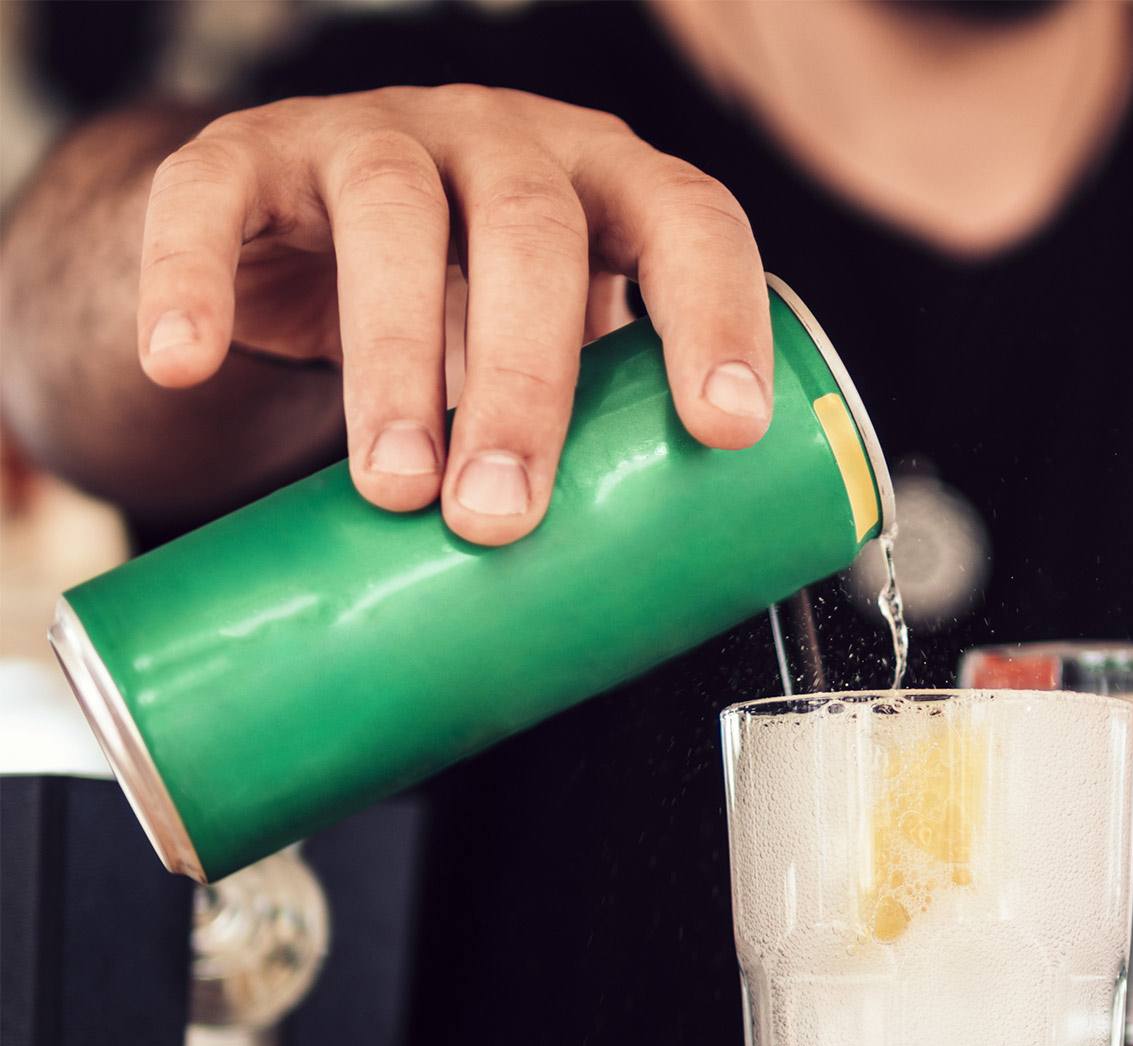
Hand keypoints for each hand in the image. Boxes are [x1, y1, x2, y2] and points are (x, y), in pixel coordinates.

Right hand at [136, 86, 770, 545]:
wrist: (300, 249)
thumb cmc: (465, 324)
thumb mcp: (550, 364)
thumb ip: (591, 438)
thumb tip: (633, 605)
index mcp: (610, 192)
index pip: (691, 227)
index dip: (717, 319)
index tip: (725, 430)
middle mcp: (506, 142)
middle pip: (532, 235)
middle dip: (525, 385)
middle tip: (503, 516)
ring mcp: (379, 135)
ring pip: (392, 216)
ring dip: (393, 361)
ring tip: (393, 488)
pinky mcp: (252, 153)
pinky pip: (211, 195)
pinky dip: (192, 278)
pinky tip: (187, 360)